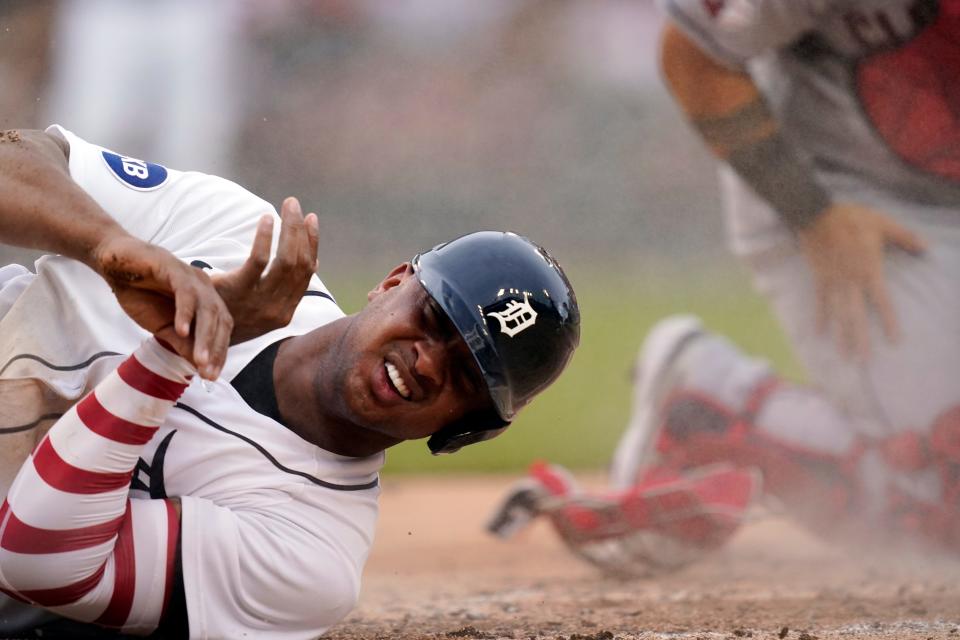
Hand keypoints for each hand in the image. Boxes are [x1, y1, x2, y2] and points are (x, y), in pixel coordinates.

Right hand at [94, 235, 232, 379]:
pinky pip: (185, 293)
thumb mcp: (163, 326)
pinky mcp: (174, 268)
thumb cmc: (140, 293)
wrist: (115, 264)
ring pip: (207, 309)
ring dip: (204, 337)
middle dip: (216, 350)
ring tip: (199, 360)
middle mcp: (204, 288)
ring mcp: (191, 277)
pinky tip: (181, 331)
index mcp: (205, 300)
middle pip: (220, 320)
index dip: (218, 353)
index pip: (221, 329)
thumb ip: (182, 343)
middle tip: (208, 374)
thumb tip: (199, 366)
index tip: (211, 376)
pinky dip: (185, 313)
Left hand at [211, 197, 318, 344]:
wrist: (197, 342)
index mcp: (286, 311)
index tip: (312, 219)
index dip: (312, 243)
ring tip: (287, 206)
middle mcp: (278, 308)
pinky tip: (266, 219)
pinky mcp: (239, 292)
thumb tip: (314, 264)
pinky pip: (259, 261)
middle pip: (299, 263)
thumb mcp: (262, 308)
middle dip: (301, 230)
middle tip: (294, 205)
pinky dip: (266, 238)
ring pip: (286, 261)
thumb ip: (286, 289)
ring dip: (290, 230)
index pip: (308, 271)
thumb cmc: (230, 317)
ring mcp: (260, 302)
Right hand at [797, 203, 925, 360]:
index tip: (895, 341)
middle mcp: (851, 281)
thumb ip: (905, 237)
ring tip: (844, 355)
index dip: (889, 322)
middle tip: (864, 361)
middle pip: (857, 316)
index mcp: (869, 270)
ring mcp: (833, 282)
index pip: (882, 301)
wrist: (816, 214)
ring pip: (839, 314)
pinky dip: (820, 318)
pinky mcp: (819, 278)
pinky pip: (820, 302)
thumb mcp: (883, 223)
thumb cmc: (852, 218)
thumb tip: (926, 248)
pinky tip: (819, 333)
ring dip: (842, 335)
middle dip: (860, 339)